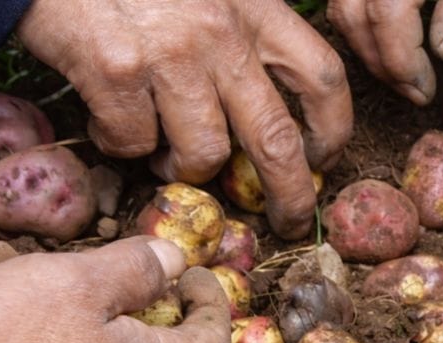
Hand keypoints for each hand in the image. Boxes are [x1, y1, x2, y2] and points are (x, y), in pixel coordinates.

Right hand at [16, 0, 351, 238]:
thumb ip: (241, 29)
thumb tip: (266, 109)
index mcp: (254, 5)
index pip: (322, 78)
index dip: (333, 130)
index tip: (323, 159)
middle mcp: (221, 31)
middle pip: (277, 138)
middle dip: (289, 195)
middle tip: (286, 221)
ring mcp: (170, 54)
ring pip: (205, 153)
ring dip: (186, 168)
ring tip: (166, 156)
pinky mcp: (115, 71)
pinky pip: (134, 144)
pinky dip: (122, 146)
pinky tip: (109, 122)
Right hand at [327, 0, 442, 104]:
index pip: (386, 13)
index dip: (402, 60)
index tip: (425, 92)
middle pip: (352, 14)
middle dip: (379, 62)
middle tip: (413, 93)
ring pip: (341, 9)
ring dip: (366, 48)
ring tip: (402, 74)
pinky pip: (344, 0)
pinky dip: (362, 27)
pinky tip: (391, 44)